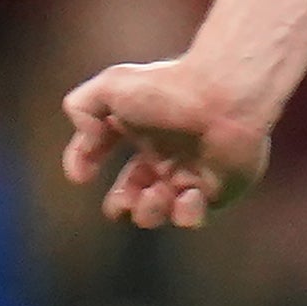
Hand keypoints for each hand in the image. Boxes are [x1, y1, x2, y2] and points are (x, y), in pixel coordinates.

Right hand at [59, 58, 274, 228]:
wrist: (224, 96)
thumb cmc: (169, 88)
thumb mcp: (110, 87)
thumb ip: (82, 108)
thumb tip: (84, 146)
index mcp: (138, 129)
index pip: (100, 153)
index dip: (83, 163)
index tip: (82, 174)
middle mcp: (164, 154)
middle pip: (131, 197)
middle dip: (121, 206)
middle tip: (125, 200)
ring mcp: (191, 174)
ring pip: (161, 213)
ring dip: (148, 212)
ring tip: (156, 194)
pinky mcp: (219, 190)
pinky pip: (194, 217)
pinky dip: (185, 215)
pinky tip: (188, 193)